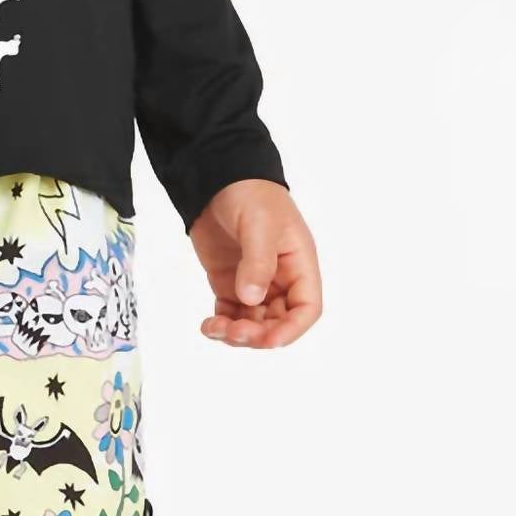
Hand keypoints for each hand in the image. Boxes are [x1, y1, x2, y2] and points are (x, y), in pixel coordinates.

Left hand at [187, 180, 320, 348]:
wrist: (217, 176)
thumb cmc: (250, 193)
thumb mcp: (259, 224)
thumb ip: (257, 262)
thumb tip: (250, 299)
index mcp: (299, 264)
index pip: (307, 308)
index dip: (291, 329)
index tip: (269, 340)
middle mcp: (280, 278)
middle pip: (278, 322)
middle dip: (259, 334)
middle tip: (234, 332)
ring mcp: (254, 281)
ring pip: (253, 322)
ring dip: (237, 333)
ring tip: (214, 328)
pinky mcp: (229, 281)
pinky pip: (231, 312)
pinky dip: (222, 324)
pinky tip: (209, 325)